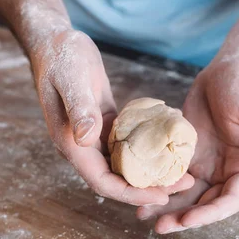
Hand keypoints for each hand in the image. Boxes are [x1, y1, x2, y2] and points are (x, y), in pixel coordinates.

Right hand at [30, 29, 193, 204]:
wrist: (54, 42)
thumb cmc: (61, 58)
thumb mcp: (71, 79)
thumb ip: (79, 108)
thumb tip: (87, 139)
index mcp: (71, 143)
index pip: (102, 182)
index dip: (130, 194)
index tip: (160, 196)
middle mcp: (81, 146)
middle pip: (115, 180)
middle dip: (147, 188)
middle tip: (184, 185)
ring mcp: (91, 137)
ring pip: (122, 166)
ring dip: (149, 172)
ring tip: (181, 171)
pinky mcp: (102, 123)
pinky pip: (125, 146)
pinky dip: (145, 151)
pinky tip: (168, 147)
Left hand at [137, 58, 238, 232]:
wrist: (225, 70)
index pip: (228, 201)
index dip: (208, 214)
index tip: (186, 221)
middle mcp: (225, 173)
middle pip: (203, 204)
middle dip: (181, 217)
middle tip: (158, 227)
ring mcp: (204, 165)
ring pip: (184, 195)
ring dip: (165, 207)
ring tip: (142, 216)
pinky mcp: (185, 155)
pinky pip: (170, 175)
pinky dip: (157, 185)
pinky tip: (137, 191)